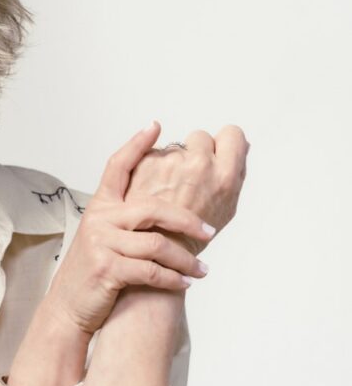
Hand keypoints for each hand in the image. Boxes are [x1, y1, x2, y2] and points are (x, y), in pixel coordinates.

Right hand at [45, 122, 214, 339]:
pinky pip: (149, 270)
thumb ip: (130, 218)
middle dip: (186, 221)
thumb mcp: (106, 236)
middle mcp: (99, 219)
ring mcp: (101, 243)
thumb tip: (167, 205)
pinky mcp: (106, 269)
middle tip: (209, 232)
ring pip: (156, 244)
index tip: (155, 125)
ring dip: (185, 260)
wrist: (68, 304)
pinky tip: (185, 283)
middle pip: (152, 208)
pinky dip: (172, 279)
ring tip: (201, 270)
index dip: (136, 145)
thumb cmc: (94, 270)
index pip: (118, 166)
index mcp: (100, 206)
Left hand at [124, 123, 248, 256]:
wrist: (154, 250)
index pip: (232, 134)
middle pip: (201, 137)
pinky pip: (152, 154)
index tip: (218, 150)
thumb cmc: (190, 236)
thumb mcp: (226, 208)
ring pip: (174, 147)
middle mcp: (198, 164)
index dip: (224, 143)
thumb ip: (234, 173)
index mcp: (224, 176)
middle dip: (195, 152)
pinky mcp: (145, 162)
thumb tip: (240, 146)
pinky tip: (152, 189)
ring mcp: (170, 161)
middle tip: (188, 179)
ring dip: (172, 162)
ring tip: (168, 191)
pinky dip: (151, 167)